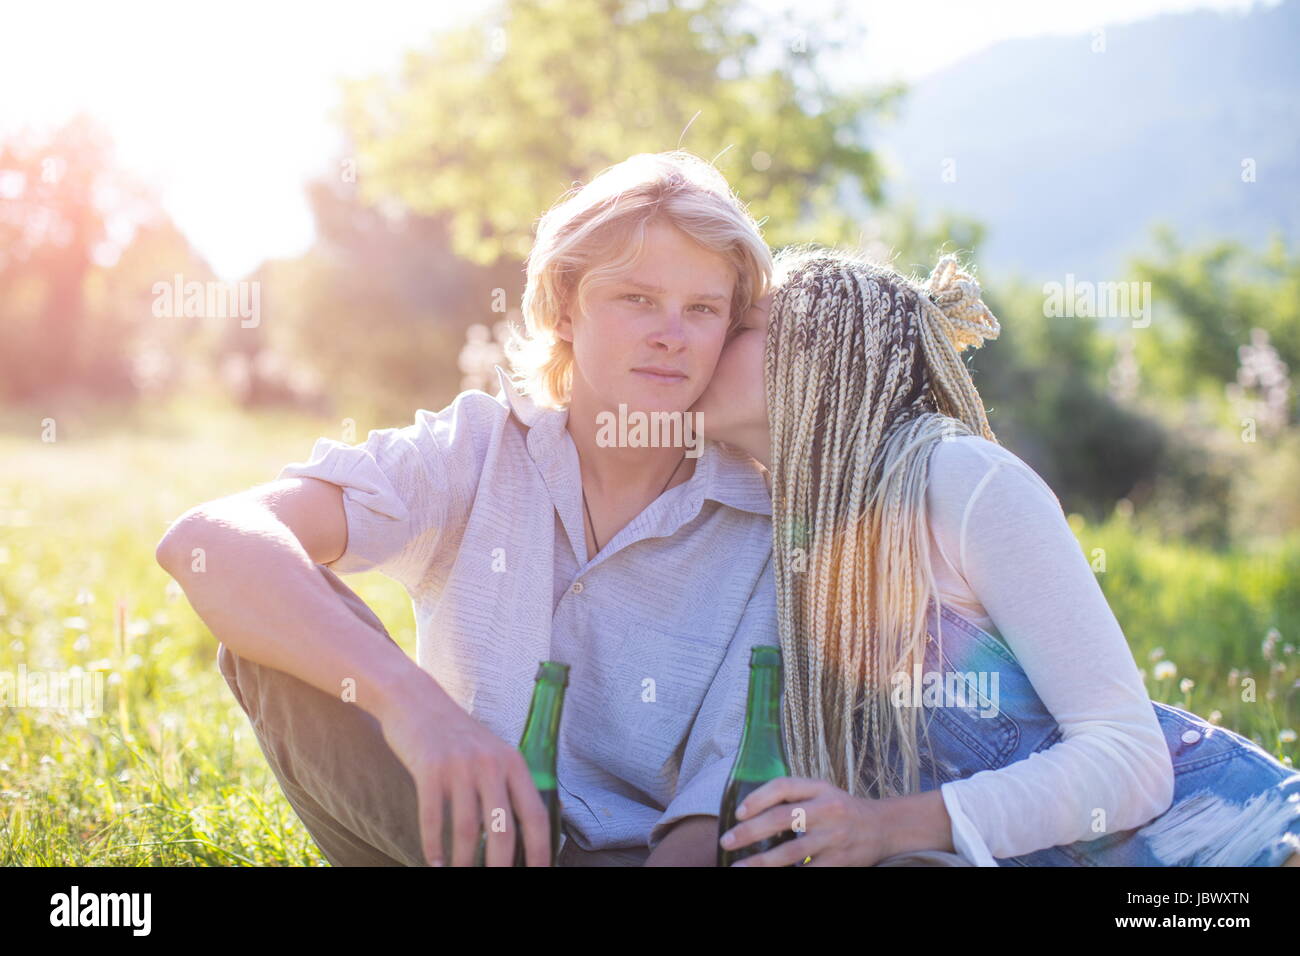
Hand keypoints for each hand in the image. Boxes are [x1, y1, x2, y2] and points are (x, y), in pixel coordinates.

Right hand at [377, 673, 550, 866]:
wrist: (416, 701)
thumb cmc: (456, 734)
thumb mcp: (493, 751)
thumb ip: (510, 783)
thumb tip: (535, 822)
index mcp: (513, 763)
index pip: (535, 815)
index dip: (540, 851)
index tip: (540, 873)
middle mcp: (490, 764)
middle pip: (503, 830)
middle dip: (502, 867)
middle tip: (497, 883)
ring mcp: (459, 767)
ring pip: (467, 831)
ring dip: (464, 863)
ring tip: (460, 875)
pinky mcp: (429, 770)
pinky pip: (434, 818)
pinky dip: (433, 846)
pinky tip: (434, 861)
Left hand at [717, 776, 891, 866]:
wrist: (884, 827)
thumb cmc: (842, 809)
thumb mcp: (822, 792)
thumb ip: (793, 796)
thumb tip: (750, 811)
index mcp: (820, 788)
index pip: (784, 786)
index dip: (757, 798)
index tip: (738, 813)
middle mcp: (827, 810)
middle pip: (782, 818)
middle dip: (750, 831)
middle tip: (727, 841)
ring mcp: (834, 837)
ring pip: (792, 850)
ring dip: (762, 861)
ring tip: (740, 867)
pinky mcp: (840, 862)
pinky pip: (809, 871)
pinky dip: (788, 873)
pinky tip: (769, 875)